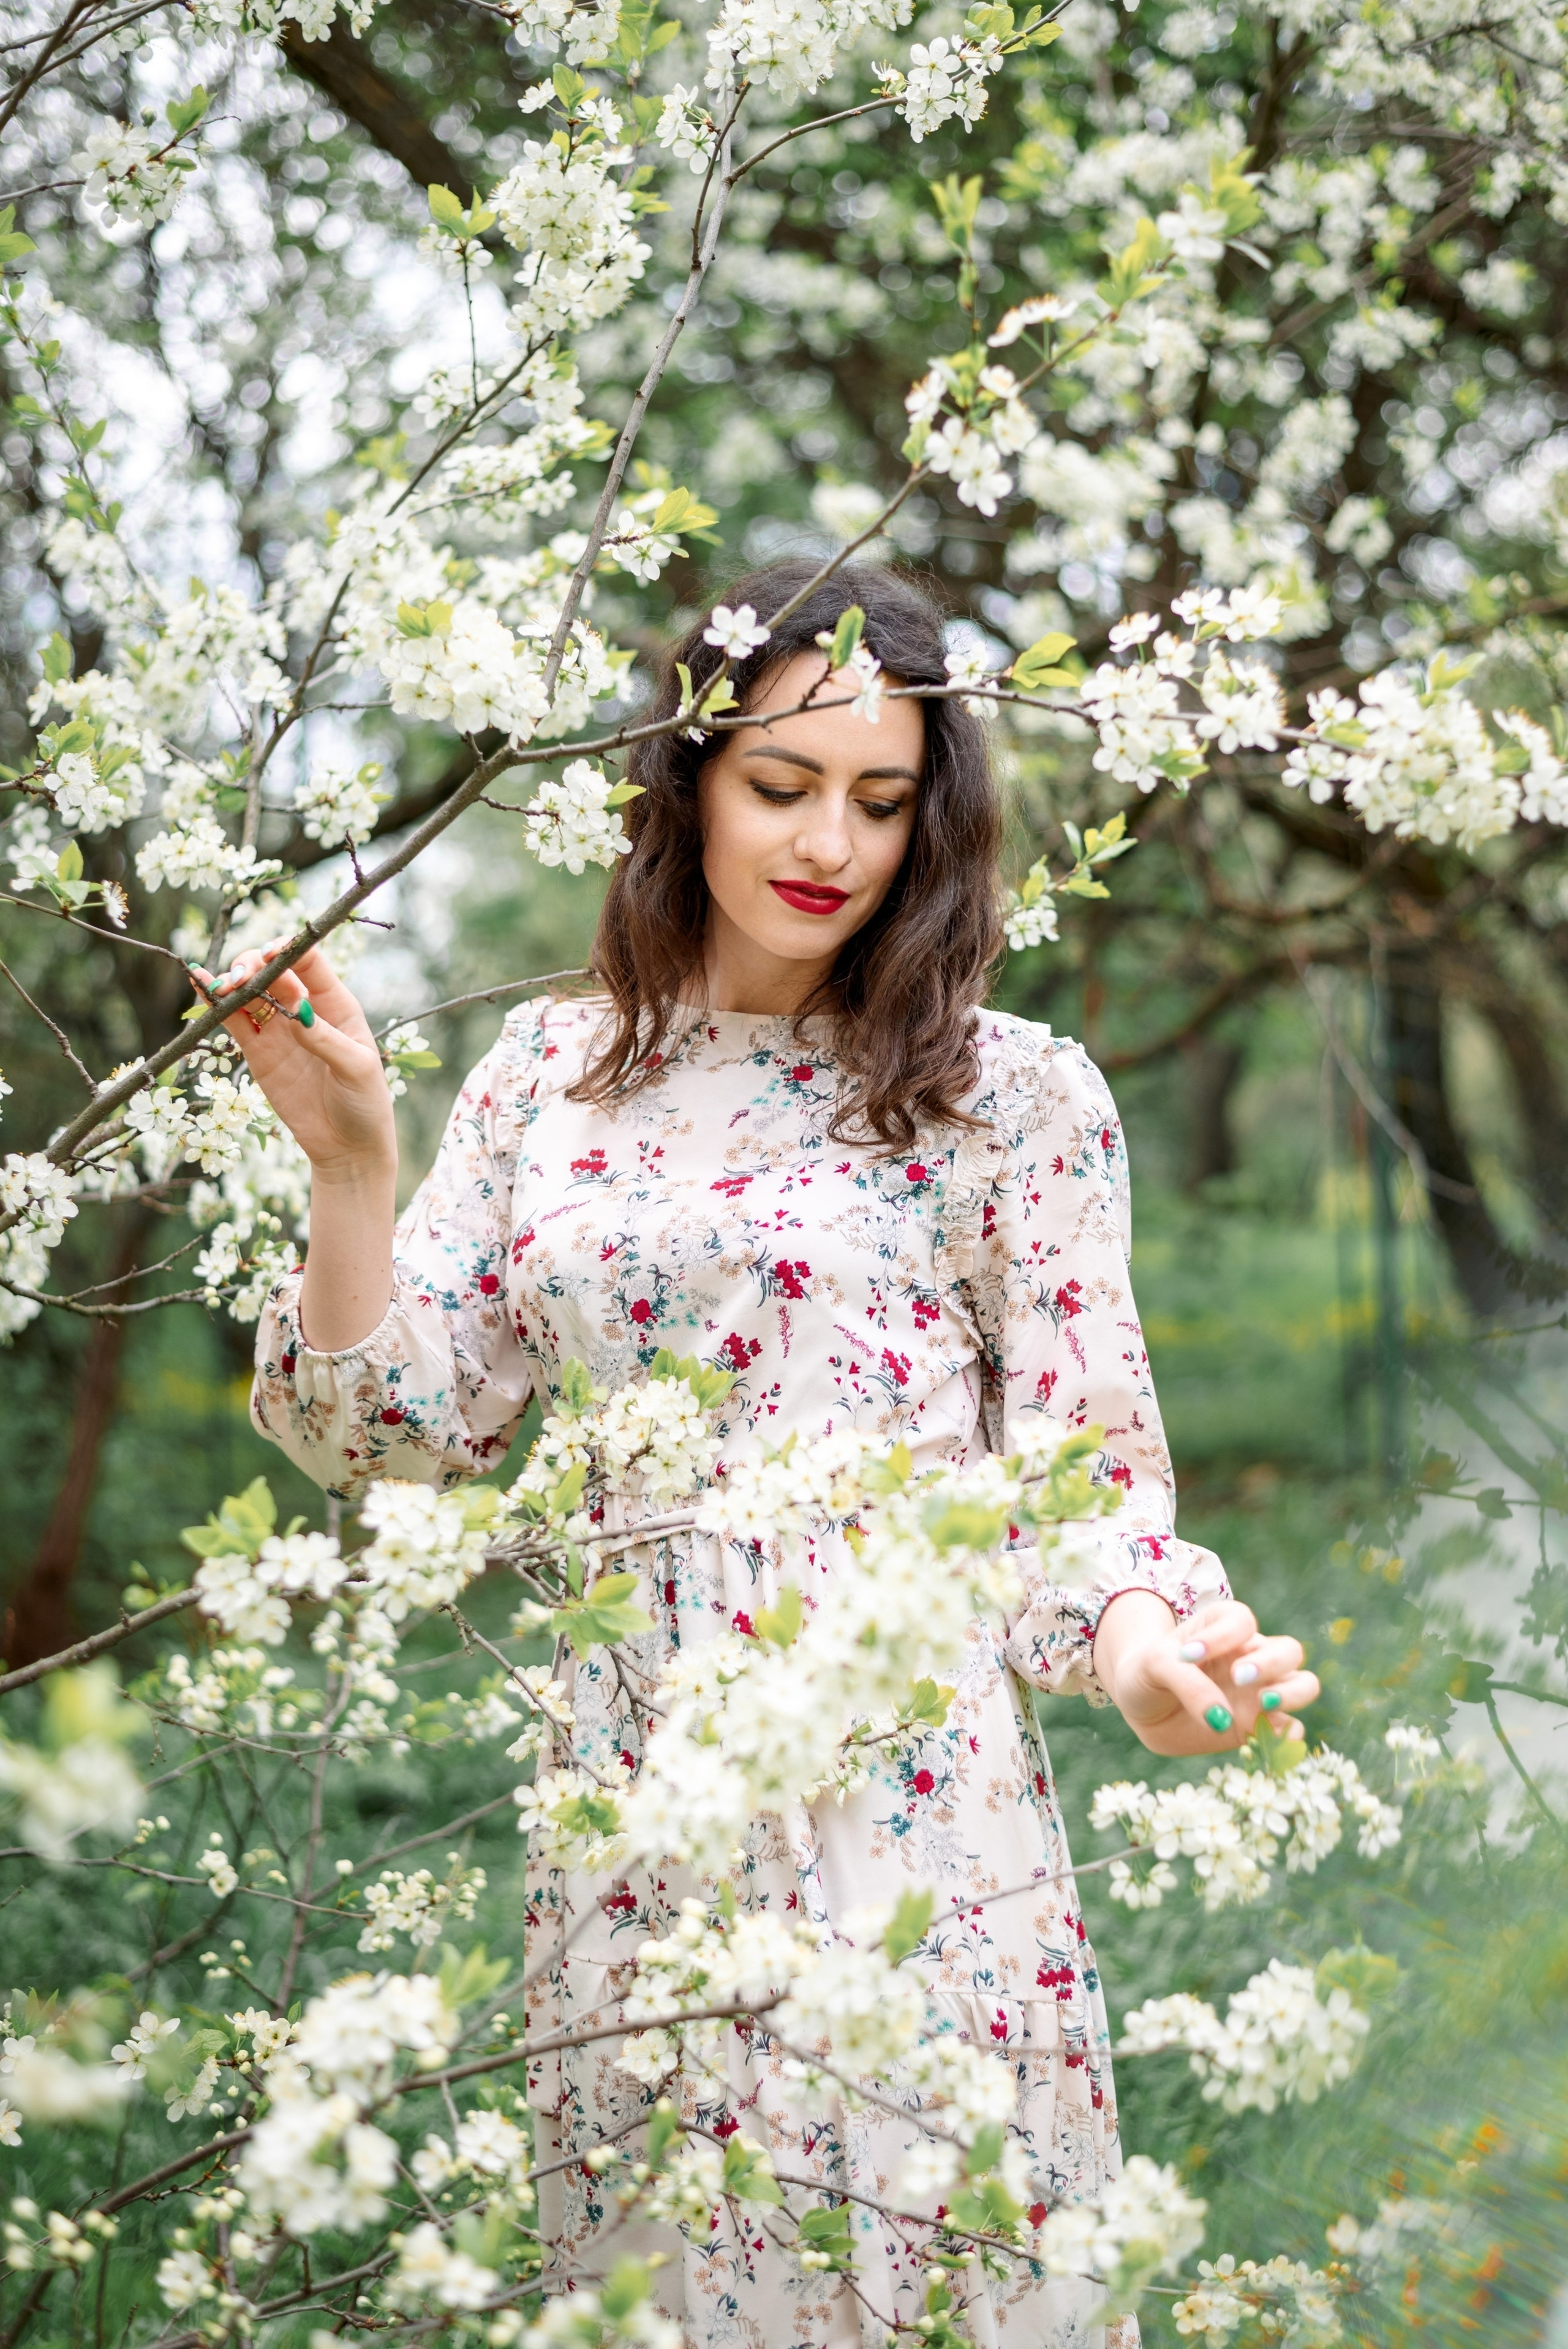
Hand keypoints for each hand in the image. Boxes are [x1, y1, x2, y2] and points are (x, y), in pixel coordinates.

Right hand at [191, 939, 396, 1183]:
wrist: (347, 1146)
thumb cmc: (365, 1103)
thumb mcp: (357, 1070)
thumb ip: (327, 1041)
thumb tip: (297, 1012)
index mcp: (336, 1004)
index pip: (309, 962)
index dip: (286, 949)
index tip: (269, 952)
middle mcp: (304, 1008)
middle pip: (271, 970)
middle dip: (252, 965)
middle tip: (240, 980)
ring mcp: (278, 1029)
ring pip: (249, 991)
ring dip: (232, 981)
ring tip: (220, 987)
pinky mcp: (258, 1052)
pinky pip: (234, 1020)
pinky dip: (216, 1004)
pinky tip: (201, 986)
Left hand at [1091, 1590, 1319, 1756]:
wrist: (1143, 1709)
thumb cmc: (1149, 1673)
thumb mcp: (1156, 1666)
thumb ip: (1188, 1683)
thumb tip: (1222, 1719)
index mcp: (1224, 1629)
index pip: (1242, 1620)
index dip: (1223, 1634)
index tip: (1188, 1653)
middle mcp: (1250, 1657)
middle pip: (1289, 1650)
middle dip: (1271, 1662)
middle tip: (1238, 1676)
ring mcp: (1258, 1692)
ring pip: (1304, 1685)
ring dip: (1292, 1693)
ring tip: (1263, 1703)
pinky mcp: (1257, 1726)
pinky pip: (1290, 1730)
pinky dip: (1287, 1735)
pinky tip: (1264, 1737)